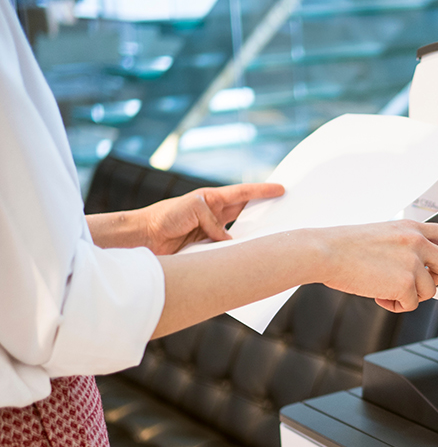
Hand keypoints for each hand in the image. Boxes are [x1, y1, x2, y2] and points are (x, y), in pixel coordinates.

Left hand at [141, 183, 283, 254]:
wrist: (144, 237)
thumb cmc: (163, 216)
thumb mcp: (193, 210)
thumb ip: (214, 222)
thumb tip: (228, 242)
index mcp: (212, 199)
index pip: (243, 194)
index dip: (262, 191)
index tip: (281, 189)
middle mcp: (214, 214)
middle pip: (245, 212)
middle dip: (263, 211)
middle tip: (283, 213)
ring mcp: (211, 231)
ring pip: (238, 233)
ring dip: (251, 236)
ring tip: (268, 238)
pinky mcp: (206, 248)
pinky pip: (226, 250)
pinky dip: (234, 253)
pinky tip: (244, 257)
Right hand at [314, 220, 437, 311]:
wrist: (325, 252)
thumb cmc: (345, 247)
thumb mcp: (382, 237)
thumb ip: (404, 248)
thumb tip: (417, 271)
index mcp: (410, 228)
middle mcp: (417, 241)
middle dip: (435, 280)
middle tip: (411, 283)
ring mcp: (413, 261)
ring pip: (429, 291)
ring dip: (407, 295)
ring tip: (382, 287)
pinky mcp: (406, 282)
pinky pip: (410, 304)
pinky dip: (394, 305)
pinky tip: (377, 293)